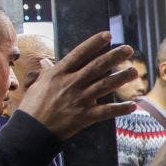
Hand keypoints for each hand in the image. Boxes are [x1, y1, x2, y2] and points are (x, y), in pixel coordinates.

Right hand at [17, 31, 137, 139]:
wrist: (31, 131)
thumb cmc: (32, 107)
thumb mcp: (37, 85)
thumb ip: (46, 72)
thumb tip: (46, 61)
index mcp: (59, 73)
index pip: (79, 53)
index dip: (94, 43)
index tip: (108, 35)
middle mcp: (71, 83)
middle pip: (97, 66)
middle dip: (114, 56)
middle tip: (129, 49)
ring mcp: (79, 99)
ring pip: (105, 85)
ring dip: (121, 78)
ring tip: (134, 71)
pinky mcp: (85, 116)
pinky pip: (106, 111)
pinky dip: (120, 109)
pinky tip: (133, 105)